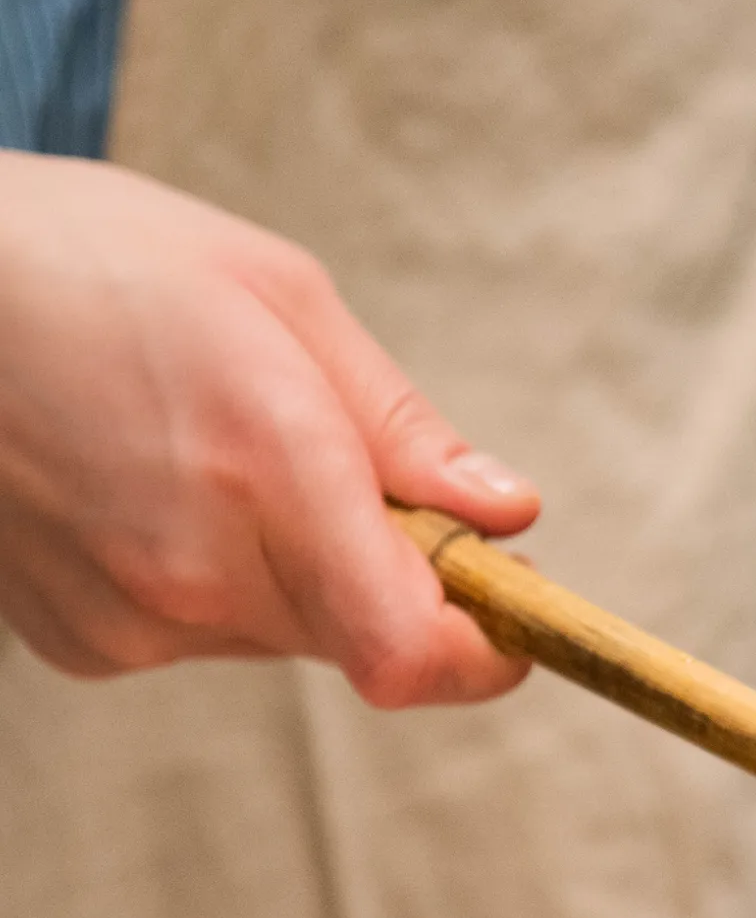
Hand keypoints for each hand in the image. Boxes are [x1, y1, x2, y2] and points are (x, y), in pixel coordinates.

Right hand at [0, 150, 539, 706]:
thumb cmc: (92, 259)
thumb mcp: (278, 296)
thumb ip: (404, 427)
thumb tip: (507, 515)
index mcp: (267, 471)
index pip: (411, 653)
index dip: (484, 657)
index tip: (511, 618)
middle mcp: (198, 569)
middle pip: (364, 638)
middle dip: (389, 578)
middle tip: (344, 474)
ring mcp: (130, 620)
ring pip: (284, 633)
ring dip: (293, 570)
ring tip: (210, 451)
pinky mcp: (82, 646)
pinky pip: (199, 634)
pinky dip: (209, 578)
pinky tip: (142, 484)